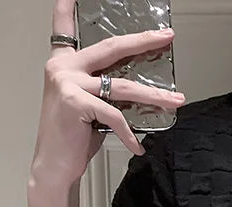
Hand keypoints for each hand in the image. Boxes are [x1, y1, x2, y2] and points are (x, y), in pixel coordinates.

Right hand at [31, 0, 186, 187]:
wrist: (55, 166)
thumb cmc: (72, 138)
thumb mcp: (89, 108)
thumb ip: (104, 92)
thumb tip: (139, 92)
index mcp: (64, 64)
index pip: (64, 29)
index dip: (67, 11)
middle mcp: (64, 68)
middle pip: (111, 48)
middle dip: (142, 41)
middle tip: (166, 37)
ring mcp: (68, 83)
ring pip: (123, 86)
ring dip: (154, 95)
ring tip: (176, 100)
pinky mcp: (75, 102)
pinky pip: (115, 116)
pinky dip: (129, 134)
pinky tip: (138, 147)